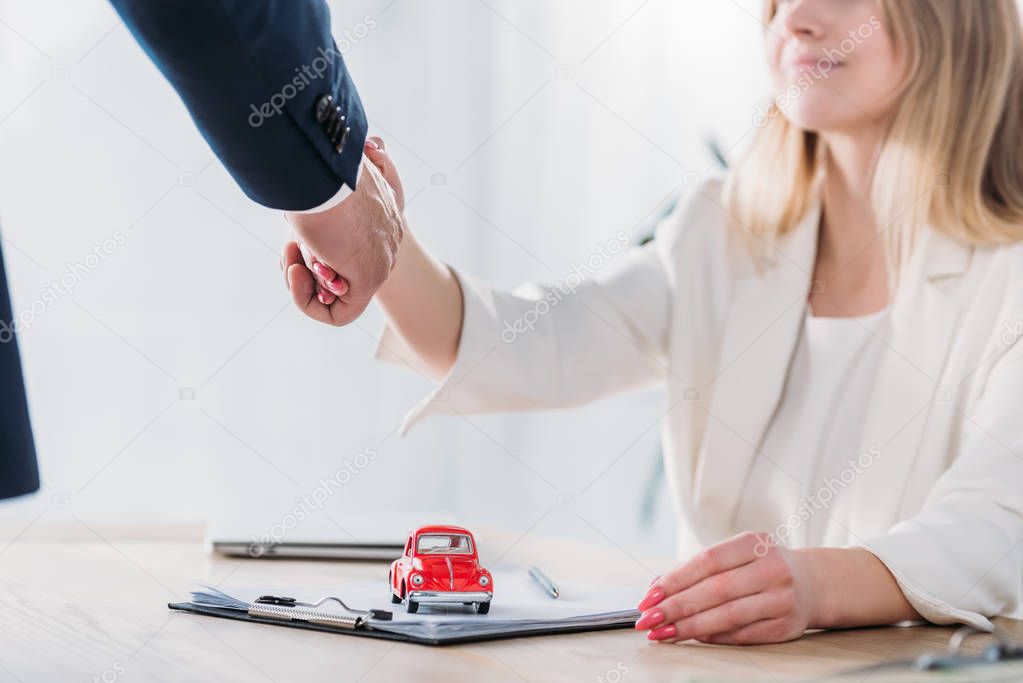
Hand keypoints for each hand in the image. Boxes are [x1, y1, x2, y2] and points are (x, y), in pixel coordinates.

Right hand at [283, 138, 403, 325]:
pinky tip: (295, 272)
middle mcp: (387, 240)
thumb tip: (324, 181)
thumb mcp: (321, 181)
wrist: (321, 170)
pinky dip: (307, 301)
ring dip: (304, 280)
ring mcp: (381, 262)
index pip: (350, 248)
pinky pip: (339, 316)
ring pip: (340, 294)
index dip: (316, 249)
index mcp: (380, 213)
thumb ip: (324, 197)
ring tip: (293, 250)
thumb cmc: (314, 169)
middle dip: (308, 265)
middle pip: (345, 272)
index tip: (295, 231)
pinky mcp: (369, 281)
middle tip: (290, 242)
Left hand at [634, 532, 816, 644]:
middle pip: (716, 590)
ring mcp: (782, 598)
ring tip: (663, 633)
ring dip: (690, 627)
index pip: (708, 561)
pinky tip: (692, 637)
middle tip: (648, 620)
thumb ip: (699, 569)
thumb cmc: (759, 567)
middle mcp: (772, 568)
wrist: (812, 583)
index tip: (649, 596)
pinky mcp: (785, 626)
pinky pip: (741, 635)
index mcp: (755, 542)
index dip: (675, 579)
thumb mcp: (736, 555)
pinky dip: (713, 637)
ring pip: (727, 616)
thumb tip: (655, 589)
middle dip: (676, 607)